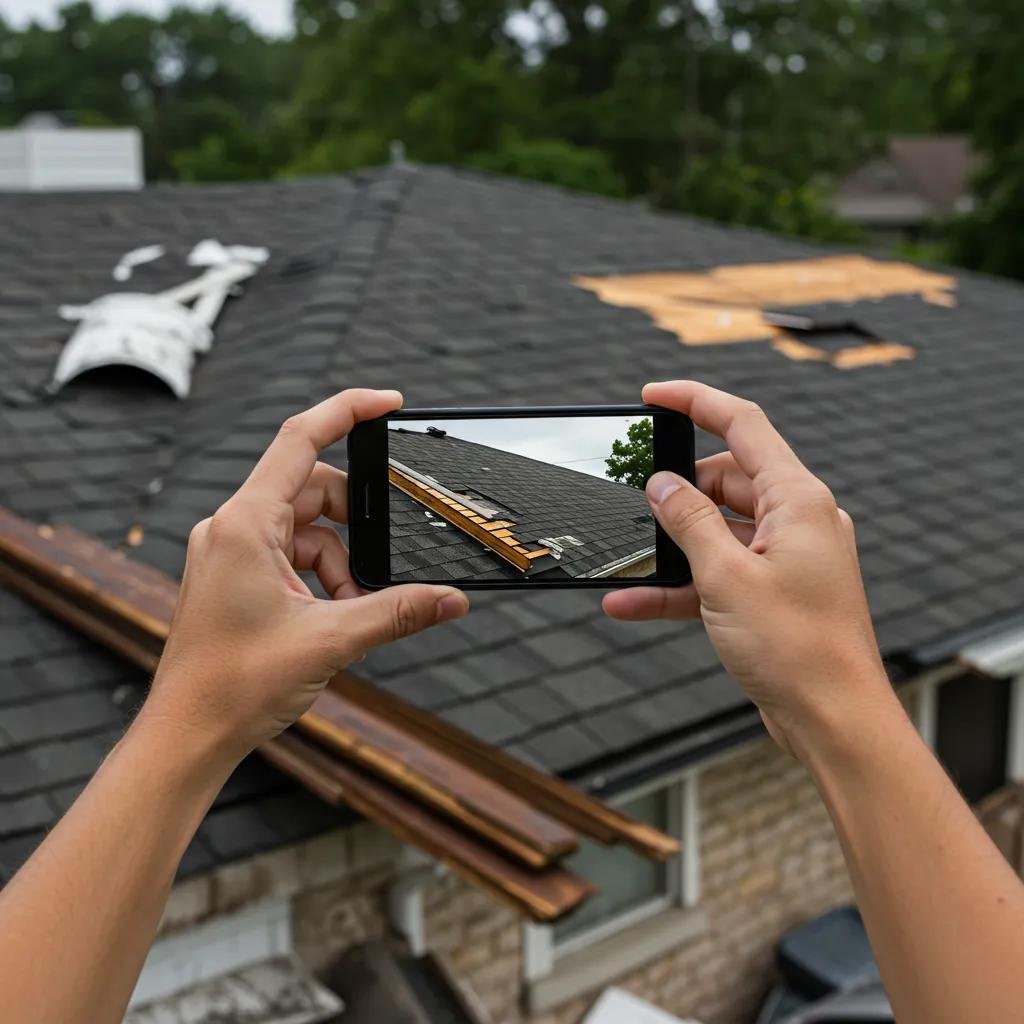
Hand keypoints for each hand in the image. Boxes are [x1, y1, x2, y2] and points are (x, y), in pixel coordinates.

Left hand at [142, 389, 468, 764]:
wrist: (188, 735)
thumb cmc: (235, 686)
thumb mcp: (331, 641)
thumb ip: (398, 612)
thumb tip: (452, 600)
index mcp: (245, 525)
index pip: (301, 440)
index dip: (348, 412)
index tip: (389, 403)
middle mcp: (233, 528)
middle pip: (313, 492)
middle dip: (356, 529)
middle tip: (378, 573)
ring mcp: (231, 551)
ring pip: (307, 529)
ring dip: (341, 563)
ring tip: (348, 612)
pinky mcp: (235, 574)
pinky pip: (292, 555)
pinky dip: (321, 578)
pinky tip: (330, 617)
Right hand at [604, 380, 890, 758]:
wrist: (833, 719)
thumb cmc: (797, 649)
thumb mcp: (726, 577)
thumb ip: (689, 521)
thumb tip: (661, 484)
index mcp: (799, 501)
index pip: (743, 424)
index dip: (695, 401)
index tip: (652, 396)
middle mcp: (797, 521)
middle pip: (726, 479)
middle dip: (677, 491)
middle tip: (633, 505)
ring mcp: (787, 557)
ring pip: (717, 529)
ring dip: (671, 547)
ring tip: (625, 562)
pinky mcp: (773, 591)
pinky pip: (718, 573)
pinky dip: (680, 585)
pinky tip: (632, 602)